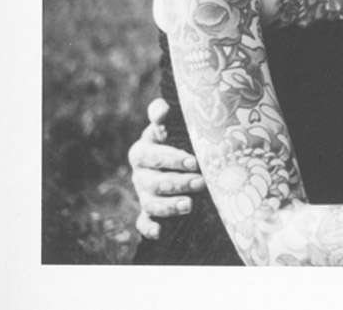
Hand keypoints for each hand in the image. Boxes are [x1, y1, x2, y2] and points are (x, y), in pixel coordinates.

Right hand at [128, 98, 204, 238]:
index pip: (153, 155)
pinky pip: (143, 222)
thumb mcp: (170, 123)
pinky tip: (159, 232)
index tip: (194, 162)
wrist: (177, 157)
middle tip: (201, 181)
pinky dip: (149, 228)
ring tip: (189, 205)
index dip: (172, 159)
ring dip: (169, 206)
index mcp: (142, 151)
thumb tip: (161, 110)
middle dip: (179, 182)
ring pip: (151, 204)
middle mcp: (140, 174)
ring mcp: (143, 194)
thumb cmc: (176, 136)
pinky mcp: (147, 211)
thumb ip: (163, 113)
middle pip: (155, 181)